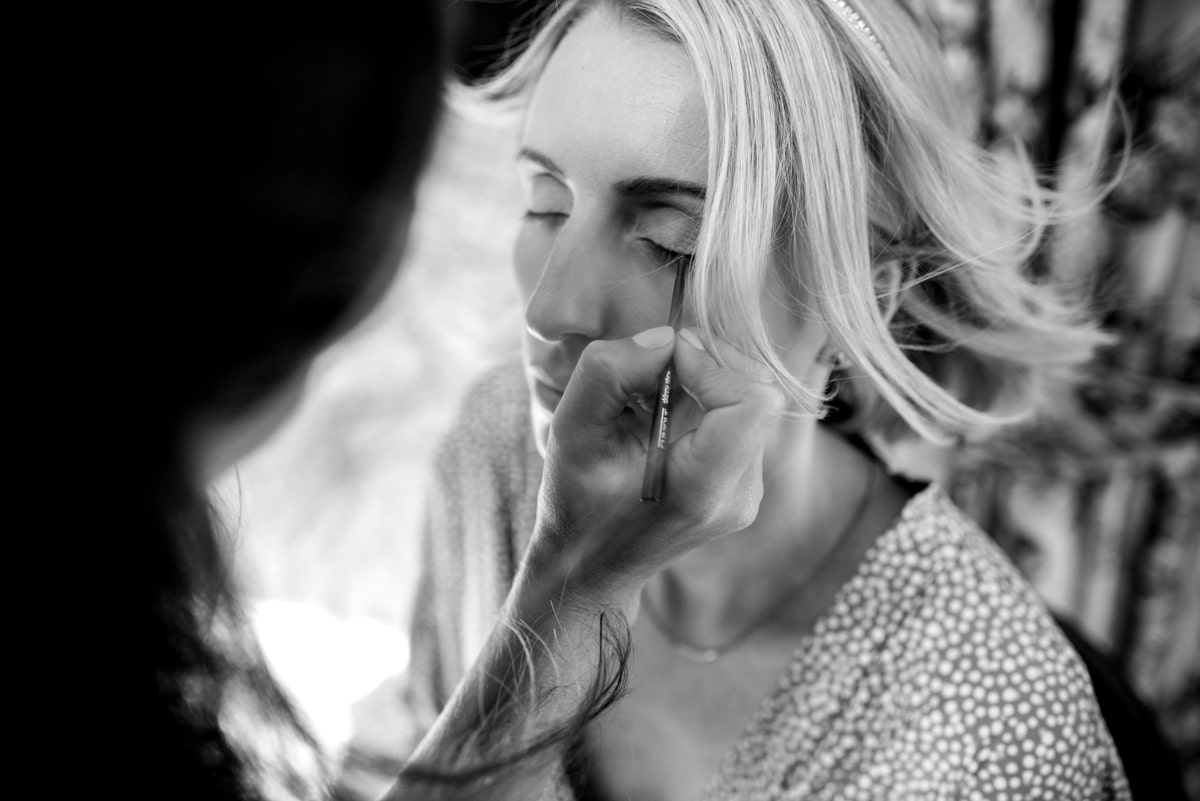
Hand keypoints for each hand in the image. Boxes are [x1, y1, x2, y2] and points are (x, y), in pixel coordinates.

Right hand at [523, 325, 785, 609]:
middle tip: (652, 372)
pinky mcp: (744, 481)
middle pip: (757, 390)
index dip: (711, 364)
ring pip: (750, 397)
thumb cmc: (576, 504)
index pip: (752, 400)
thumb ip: (609, 373)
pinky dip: (706, 398)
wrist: (592, 567)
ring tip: (650, 399)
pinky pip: (741, 415)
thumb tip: (665, 339)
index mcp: (703, 488)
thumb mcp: (570, 432)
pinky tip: (663, 416)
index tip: (662, 363)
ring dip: (703, 379)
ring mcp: (748, 490)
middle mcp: (739, 492)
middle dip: (707, 363)